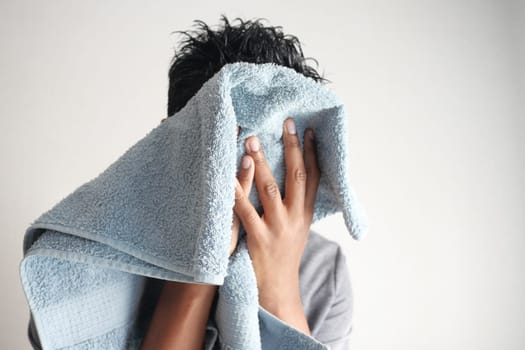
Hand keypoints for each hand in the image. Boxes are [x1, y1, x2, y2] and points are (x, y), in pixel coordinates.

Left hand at [233, 117, 319, 334]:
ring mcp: (277, 228)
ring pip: (270, 189)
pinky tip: (227, 176)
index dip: (312, 153)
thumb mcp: (297, 228)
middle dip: (292, 148)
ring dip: (261, 163)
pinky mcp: (259, 238)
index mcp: (305, 213)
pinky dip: (236, 192)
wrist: (277, 290)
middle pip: (296, 176)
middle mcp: (295, 218)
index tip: (308, 130)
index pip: (313, 178)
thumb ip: (296, 204)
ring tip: (252, 140)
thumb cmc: (283, 255)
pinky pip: (245, 211)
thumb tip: (291, 176)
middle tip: (286, 123)